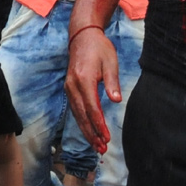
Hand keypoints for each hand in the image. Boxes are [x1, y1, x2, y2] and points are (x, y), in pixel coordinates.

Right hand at [65, 27, 119, 153]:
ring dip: (86, 131)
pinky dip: (82, 122)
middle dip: (92, 134)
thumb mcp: (110, 62)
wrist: (82, 37)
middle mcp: (73, 86)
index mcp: (84, 79)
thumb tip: (116, 100)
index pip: (91, 107)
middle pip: (82, 115)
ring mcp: (69, 88)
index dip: (99, 124)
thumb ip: (112, 82)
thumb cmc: (99, 48)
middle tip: (102, 149)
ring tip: (96, 145)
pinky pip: (75, 109)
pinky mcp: (69, 89)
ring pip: (77, 115)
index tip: (107, 137)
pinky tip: (89, 131)